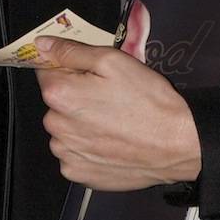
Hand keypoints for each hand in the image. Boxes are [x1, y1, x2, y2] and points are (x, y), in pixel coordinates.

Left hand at [34, 38, 202, 190]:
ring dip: (81, 124)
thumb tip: (42, 45)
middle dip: (77, 97)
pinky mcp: (78, 173)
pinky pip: (75, 154)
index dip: (70, 68)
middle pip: (56, 102)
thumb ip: (71, 51)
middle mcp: (56, 126)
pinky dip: (88, 148)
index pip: (47, 70)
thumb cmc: (148, 102)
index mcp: (59, 94)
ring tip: (113, 123)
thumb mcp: (112, 60)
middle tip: (109, 98)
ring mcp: (66, 153)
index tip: (90, 74)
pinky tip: (110, 142)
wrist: (176, 144)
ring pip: (65, 129)